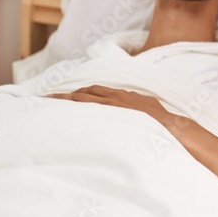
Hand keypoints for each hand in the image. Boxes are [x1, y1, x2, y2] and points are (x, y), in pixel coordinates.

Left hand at [48, 85, 180, 128]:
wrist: (170, 125)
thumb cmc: (160, 120)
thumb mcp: (147, 107)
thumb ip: (136, 104)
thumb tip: (131, 106)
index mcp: (123, 95)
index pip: (96, 91)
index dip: (81, 93)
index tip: (66, 97)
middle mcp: (116, 96)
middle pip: (86, 92)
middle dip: (67, 94)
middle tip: (47, 98)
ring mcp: (114, 104)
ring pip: (85, 97)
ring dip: (66, 99)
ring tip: (48, 102)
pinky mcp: (113, 111)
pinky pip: (90, 106)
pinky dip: (76, 105)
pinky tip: (64, 110)